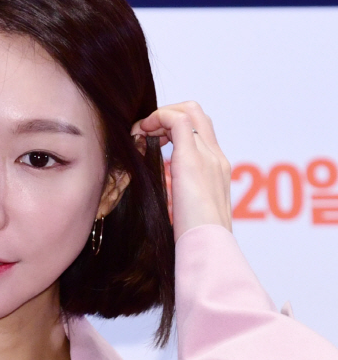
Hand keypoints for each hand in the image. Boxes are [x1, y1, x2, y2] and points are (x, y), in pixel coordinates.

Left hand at [131, 101, 231, 241]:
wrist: (208, 247)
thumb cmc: (195, 239)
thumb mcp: (188, 212)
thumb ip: (179, 197)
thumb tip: (165, 196)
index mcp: (218, 171)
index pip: (201, 133)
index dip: (175, 127)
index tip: (154, 140)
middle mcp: (216, 159)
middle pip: (198, 115)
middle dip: (169, 114)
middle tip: (146, 132)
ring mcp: (208, 156)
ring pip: (189, 112)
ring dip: (161, 116)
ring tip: (141, 133)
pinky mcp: (192, 160)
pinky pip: (177, 120)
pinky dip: (156, 118)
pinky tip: (141, 134)